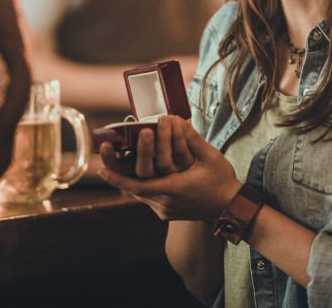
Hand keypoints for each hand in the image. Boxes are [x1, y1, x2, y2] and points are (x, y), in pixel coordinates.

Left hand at [99, 117, 240, 220]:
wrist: (230, 207)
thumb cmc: (221, 180)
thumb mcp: (211, 157)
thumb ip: (193, 139)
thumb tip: (178, 120)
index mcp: (175, 188)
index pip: (140, 185)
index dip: (118, 179)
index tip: (101, 170)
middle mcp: (166, 203)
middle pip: (135, 189)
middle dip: (118, 175)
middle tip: (102, 165)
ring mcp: (165, 210)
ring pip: (139, 195)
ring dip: (126, 181)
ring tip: (111, 168)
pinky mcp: (166, 212)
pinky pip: (147, 198)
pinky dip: (138, 187)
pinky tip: (131, 175)